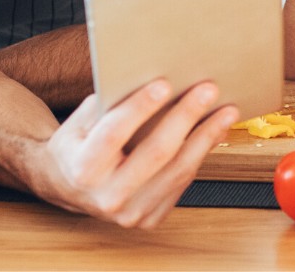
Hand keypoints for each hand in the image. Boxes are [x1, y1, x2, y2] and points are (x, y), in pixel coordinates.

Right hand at [30, 80, 238, 227]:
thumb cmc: (78, 144)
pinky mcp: (149, 218)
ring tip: (226, 110)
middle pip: (156, 153)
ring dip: (206, 137)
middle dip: (186, 117)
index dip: (140, 107)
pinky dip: (201, 154)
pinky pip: (182, 183)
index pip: (114, 133)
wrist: (68, 187)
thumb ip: (110, 103)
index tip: (165, 83)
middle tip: (208, 90)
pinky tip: (214, 132)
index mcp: (83, 169)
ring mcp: (130, 213)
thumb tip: (154, 76)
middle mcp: (106, 196)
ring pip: (177, 171)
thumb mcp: (80, 120)